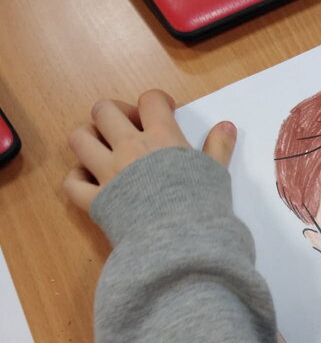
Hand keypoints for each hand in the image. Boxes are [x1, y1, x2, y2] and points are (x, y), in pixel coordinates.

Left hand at [64, 89, 235, 211]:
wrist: (181, 241)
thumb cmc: (202, 206)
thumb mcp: (216, 173)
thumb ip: (219, 147)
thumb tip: (227, 125)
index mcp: (161, 138)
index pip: (150, 100)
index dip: (157, 100)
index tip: (165, 110)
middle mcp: (129, 148)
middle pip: (104, 110)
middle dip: (115, 113)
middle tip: (129, 127)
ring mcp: (108, 173)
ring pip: (79, 138)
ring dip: (88, 137)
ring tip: (103, 147)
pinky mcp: (96, 201)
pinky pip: (72, 183)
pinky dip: (77, 179)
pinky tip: (90, 181)